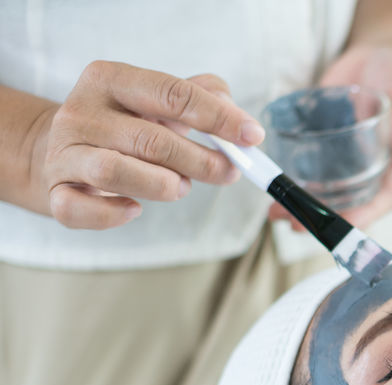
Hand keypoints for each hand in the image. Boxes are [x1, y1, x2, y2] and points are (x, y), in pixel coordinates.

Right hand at [28, 61, 260, 228]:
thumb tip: (237, 116)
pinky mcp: (55, 191)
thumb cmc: (123, 124)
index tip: (253, 137)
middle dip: (200, 160)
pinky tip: (135, 209)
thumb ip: (200, 95)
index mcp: (109, 79)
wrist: (58, 149)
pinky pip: (83, 209)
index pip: (172, 93)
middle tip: (230, 173)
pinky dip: (114, 214)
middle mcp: (80, 112)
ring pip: (116, 172)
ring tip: (181, 187)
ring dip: (162, 185)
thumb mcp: (157, 99)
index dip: (218, 118)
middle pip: (150, 139)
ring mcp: (64, 153)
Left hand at [268, 42, 391, 230]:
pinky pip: (312, 169)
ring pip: (329, 192)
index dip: (364, 214)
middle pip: (354, 203)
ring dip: (303, 205)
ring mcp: (353, 161)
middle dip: (323, 218)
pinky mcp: (331, 147)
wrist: (381, 53)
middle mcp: (378, 169)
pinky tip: (274, 186)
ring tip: (277, 213)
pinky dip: (294, 179)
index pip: (386, 197)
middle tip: (295, 224)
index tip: (340, 225)